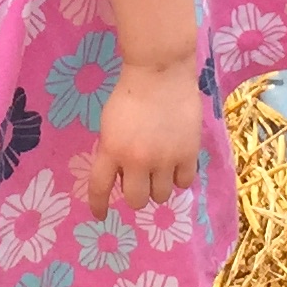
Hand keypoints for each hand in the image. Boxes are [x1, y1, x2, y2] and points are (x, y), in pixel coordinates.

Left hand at [86, 64, 202, 216]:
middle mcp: (137, 160)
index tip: (99, 215)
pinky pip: (184, 182)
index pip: (99, 188)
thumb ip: (114, 151)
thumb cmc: (130, 94)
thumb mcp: (109, 124)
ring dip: (158, 186)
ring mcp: (165, 158)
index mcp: (112, 150)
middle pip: (136, 200)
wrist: (160, 72)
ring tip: (160, 170)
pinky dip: (179, 178)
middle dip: (136, 192)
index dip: (98, 206)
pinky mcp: (189, 153)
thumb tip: (124, 176)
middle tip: (140, 179)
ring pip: (161, 196)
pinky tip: (177, 165)